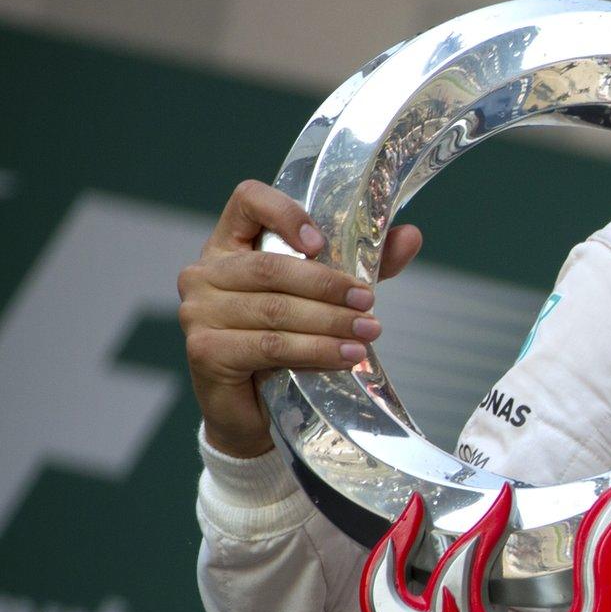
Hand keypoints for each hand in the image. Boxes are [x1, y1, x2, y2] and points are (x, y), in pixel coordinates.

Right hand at [178, 180, 423, 457]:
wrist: (255, 410)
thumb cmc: (287, 343)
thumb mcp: (326, 297)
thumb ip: (363, 264)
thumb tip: (411, 236)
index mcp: (230, 245)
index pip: (248, 200)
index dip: (287, 213)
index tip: (323, 242)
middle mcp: (205, 273)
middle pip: (271, 266)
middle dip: (328, 285)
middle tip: (369, 301)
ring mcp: (198, 312)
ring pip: (275, 310)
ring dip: (330, 322)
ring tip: (368, 333)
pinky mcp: (204, 351)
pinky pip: (269, 345)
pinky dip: (314, 351)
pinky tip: (345, 357)